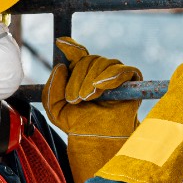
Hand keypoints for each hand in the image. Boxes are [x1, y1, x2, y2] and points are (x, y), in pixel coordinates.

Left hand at [42, 37, 142, 182]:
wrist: (97, 140)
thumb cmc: (78, 125)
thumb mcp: (55, 109)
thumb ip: (51, 89)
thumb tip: (60, 67)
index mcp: (80, 74)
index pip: (77, 53)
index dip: (70, 46)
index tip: (60, 42)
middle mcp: (98, 71)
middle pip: (88, 60)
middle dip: (78, 79)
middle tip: (75, 99)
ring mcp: (115, 74)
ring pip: (103, 63)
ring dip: (92, 80)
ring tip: (87, 99)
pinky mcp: (131, 81)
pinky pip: (122, 70)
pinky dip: (111, 76)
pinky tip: (100, 87)